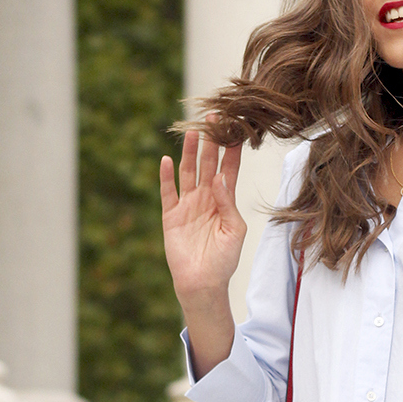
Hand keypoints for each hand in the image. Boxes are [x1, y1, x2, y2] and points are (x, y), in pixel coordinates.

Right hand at [159, 124, 246, 308]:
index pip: (229, 169)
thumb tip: (221, 178)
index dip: (232, 150)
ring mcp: (188, 205)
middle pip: (209, 164)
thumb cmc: (224, 259)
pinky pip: (168, 192)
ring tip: (192, 132)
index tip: (236, 129)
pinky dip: (166, 176)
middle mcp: (206, 198)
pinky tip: (166, 160)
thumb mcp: (235, 230)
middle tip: (214, 118)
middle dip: (211, 142)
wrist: (203, 283)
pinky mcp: (171, 215)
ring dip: (190, 152)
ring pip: (189, 172)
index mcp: (225, 201)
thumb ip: (228, 202)